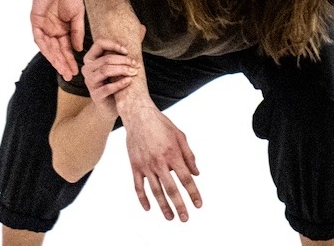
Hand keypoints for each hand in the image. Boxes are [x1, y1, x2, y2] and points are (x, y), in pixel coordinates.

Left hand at [31, 0, 85, 80]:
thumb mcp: (77, 15)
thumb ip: (77, 32)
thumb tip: (79, 49)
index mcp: (63, 28)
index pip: (66, 48)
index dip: (71, 59)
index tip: (77, 70)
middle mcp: (52, 30)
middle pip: (57, 51)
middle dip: (63, 63)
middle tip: (70, 75)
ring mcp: (43, 26)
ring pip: (48, 47)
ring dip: (55, 59)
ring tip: (63, 69)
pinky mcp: (35, 21)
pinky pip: (39, 38)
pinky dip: (45, 47)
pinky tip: (52, 56)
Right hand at [81, 39, 137, 119]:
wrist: (112, 105)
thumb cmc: (116, 80)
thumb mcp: (121, 63)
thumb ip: (129, 46)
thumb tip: (142, 27)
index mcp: (91, 59)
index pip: (99, 44)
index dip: (114, 45)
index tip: (127, 51)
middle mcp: (87, 69)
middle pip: (106, 59)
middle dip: (124, 60)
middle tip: (136, 64)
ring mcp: (90, 82)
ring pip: (106, 71)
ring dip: (123, 70)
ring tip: (135, 72)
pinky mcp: (95, 95)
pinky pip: (107, 87)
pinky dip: (120, 83)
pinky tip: (129, 81)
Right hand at [123, 104, 202, 221]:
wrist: (139, 116)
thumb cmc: (162, 125)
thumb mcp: (180, 136)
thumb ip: (189, 156)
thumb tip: (196, 174)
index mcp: (173, 154)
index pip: (186, 179)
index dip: (193, 193)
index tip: (198, 205)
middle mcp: (159, 162)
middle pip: (171, 189)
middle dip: (180, 205)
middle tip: (185, 218)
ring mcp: (146, 165)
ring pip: (155, 191)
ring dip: (163, 206)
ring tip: (170, 217)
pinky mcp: (135, 166)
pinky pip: (138, 186)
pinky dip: (143, 199)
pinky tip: (148, 208)